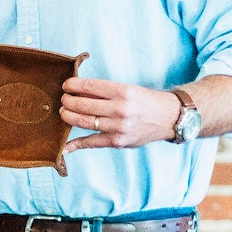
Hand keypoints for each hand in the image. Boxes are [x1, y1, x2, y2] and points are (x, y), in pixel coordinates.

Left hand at [60, 76, 178, 153]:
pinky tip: (64, 146)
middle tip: (63, 99)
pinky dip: (76, 145)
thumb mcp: (129, 89)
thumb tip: (79, 91)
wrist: (168, 118)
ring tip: (63, 112)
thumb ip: (106, 92)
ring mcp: (118, 127)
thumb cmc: (146, 101)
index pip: (90, 87)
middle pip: (83, 105)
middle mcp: (120, 109)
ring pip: (84, 122)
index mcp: (123, 92)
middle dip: (68, 101)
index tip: (66, 85)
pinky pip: (92, 142)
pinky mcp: (118, 142)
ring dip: (68, 117)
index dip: (73, 85)